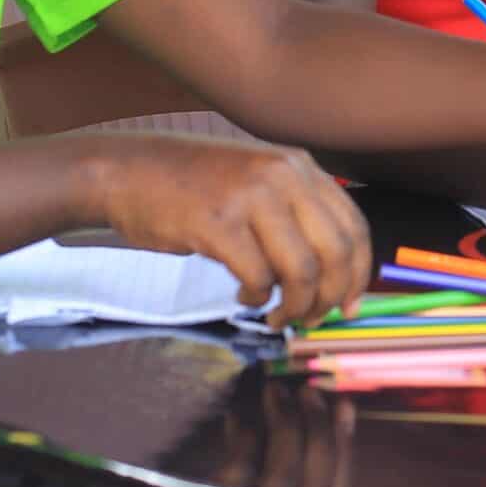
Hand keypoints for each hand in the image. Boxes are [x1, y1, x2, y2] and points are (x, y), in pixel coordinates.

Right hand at [76, 137, 371, 327]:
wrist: (125, 170)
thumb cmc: (191, 185)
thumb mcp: (256, 180)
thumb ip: (295, 212)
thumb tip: (334, 272)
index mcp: (299, 167)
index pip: (354, 227)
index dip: (360, 274)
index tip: (352, 305)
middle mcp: (283, 176)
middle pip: (336, 253)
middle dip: (331, 298)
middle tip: (314, 319)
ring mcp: (251, 197)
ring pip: (301, 271)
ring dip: (294, 307)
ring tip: (277, 316)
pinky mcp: (217, 223)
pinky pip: (258, 278)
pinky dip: (257, 299)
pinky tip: (243, 297)